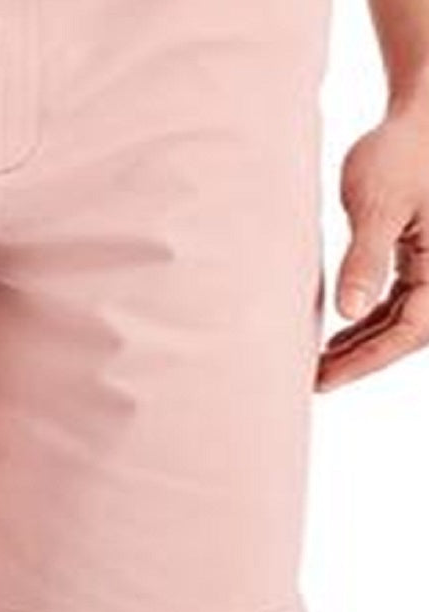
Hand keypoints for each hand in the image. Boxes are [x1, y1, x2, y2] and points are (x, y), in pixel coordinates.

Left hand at [319, 113, 428, 391]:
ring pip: (403, 322)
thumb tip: (349, 311)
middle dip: (361, 360)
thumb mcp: (377, 204)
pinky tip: (338, 336)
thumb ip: (364, 258)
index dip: (365, 360)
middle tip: (312, 381)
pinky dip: (369, 322)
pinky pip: (401, 303)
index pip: (409, 331)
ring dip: (363, 345)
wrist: (424, 112)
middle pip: (406, 334)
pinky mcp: (423, 257)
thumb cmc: (402, 149)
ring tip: (319, 365)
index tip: (324, 379)